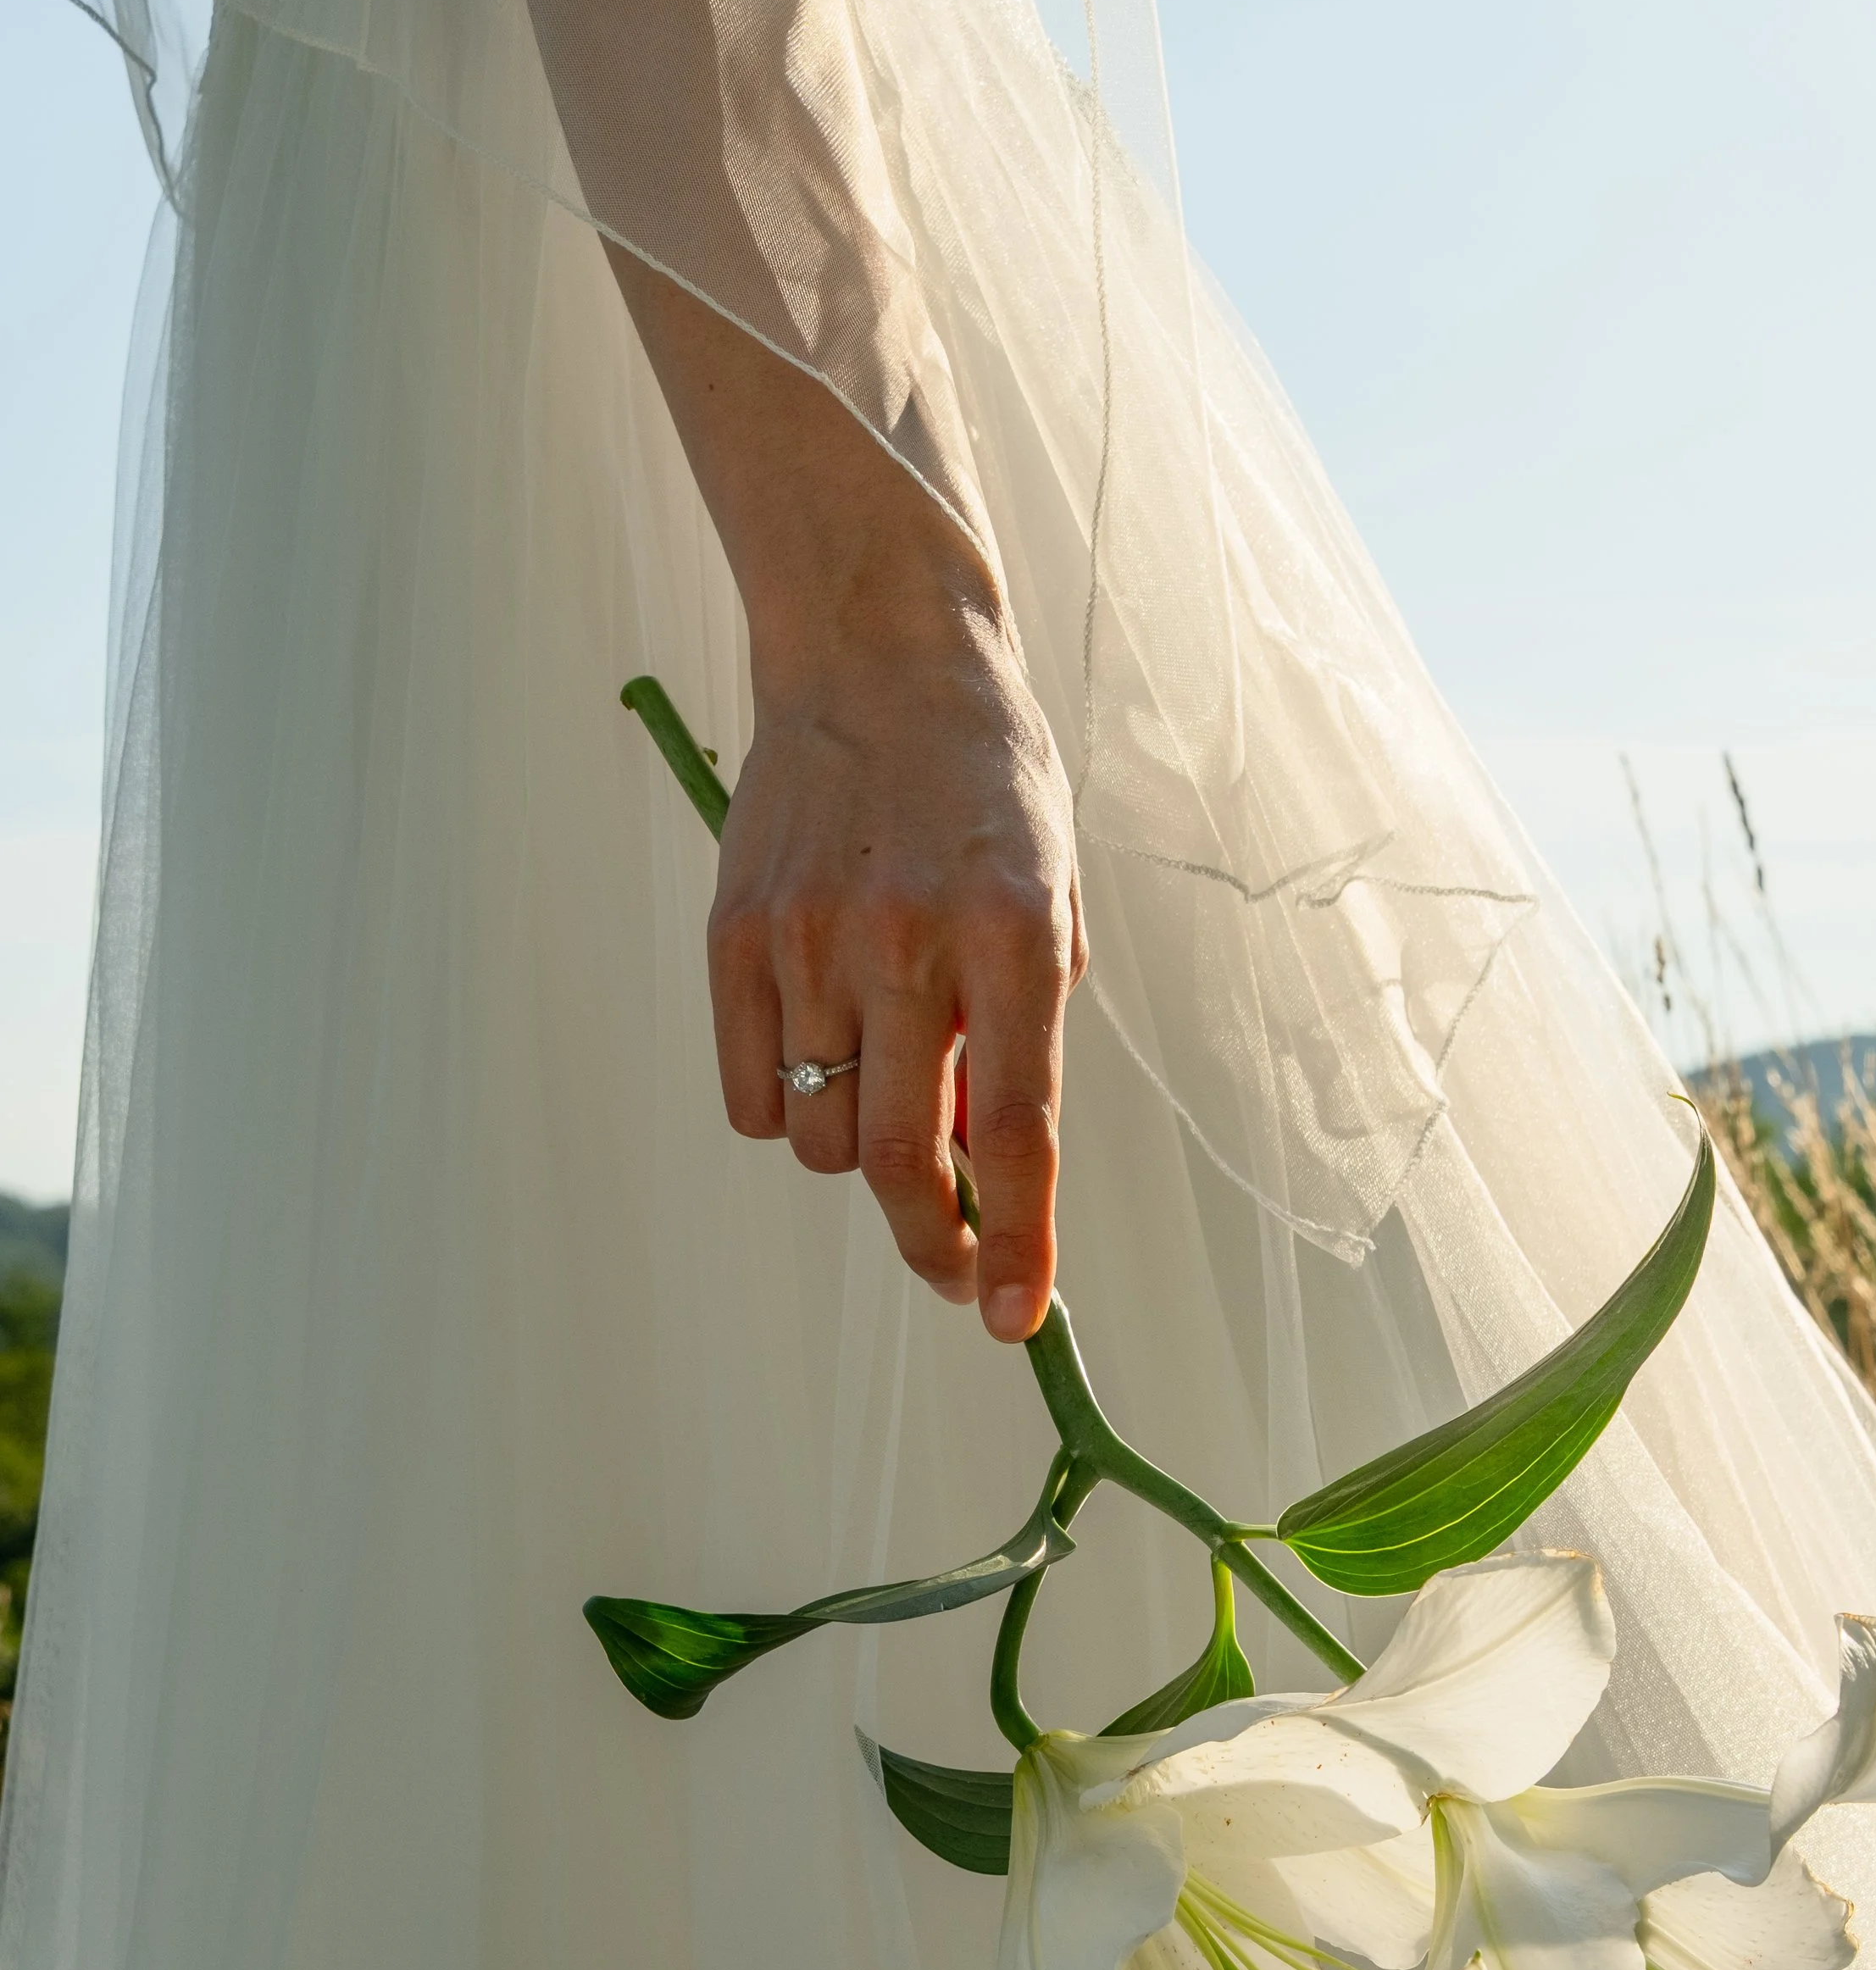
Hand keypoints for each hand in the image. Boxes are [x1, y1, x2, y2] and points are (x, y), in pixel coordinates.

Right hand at [605, 248, 1084, 1342]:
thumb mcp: (1049, 892)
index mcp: (1011, 931)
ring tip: (883, 1086)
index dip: (1016, 1243)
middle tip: (952, 1263)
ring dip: (854, 1153)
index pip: (1014, 1129)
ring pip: (816, 1138)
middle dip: (930, 1240)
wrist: (876, 649)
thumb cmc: (984, 784)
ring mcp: (807, 939)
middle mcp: (906, 942)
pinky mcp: (733, 936)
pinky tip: (817, 1050)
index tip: (1014, 1319)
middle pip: (896, 1162)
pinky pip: (748, 1092)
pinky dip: (782, 1105)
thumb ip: (1024, 1026)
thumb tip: (980, 1163)